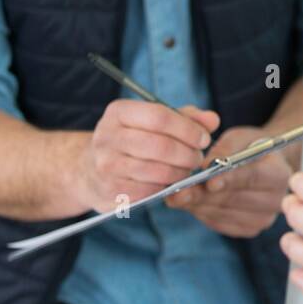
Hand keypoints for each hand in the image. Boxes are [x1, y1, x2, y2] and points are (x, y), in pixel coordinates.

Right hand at [73, 100, 216, 213]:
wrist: (89, 170)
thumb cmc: (132, 140)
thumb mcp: (154, 121)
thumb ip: (186, 117)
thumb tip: (213, 120)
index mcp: (119, 112)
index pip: (160, 116)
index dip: (188, 129)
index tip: (204, 138)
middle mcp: (107, 136)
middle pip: (160, 145)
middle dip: (187, 154)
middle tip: (197, 158)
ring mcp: (105, 165)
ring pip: (156, 171)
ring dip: (179, 173)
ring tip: (186, 170)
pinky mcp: (108, 190)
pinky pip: (147, 191)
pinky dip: (164, 188)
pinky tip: (168, 183)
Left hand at [166, 126, 292, 237]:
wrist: (266, 165)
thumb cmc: (251, 147)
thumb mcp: (241, 137)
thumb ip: (226, 149)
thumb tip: (206, 166)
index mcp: (279, 173)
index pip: (252, 177)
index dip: (229, 180)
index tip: (208, 182)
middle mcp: (276, 201)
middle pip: (233, 199)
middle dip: (203, 195)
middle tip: (177, 192)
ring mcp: (263, 219)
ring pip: (222, 213)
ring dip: (197, 205)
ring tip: (176, 196)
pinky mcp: (248, 230)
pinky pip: (219, 223)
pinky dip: (201, 212)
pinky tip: (189, 203)